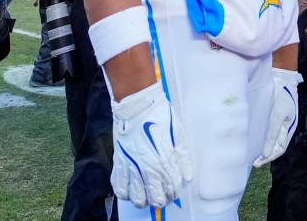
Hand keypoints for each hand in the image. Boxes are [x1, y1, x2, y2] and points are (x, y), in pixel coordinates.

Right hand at [110, 83, 192, 207]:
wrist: (137, 106)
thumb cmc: (159, 116)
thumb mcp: (178, 135)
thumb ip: (183, 158)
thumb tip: (187, 174)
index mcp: (165, 160)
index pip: (172, 188)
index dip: (175, 192)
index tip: (175, 189)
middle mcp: (147, 168)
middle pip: (154, 198)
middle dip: (161, 199)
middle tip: (162, 194)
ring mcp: (132, 167)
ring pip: (136, 198)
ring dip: (143, 200)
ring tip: (147, 195)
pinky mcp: (119, 163)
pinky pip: (119, 187)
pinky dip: (124, 193)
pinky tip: (131, 190)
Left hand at [253, 68, 300, 166]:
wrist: (280, 74)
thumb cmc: (283, 93)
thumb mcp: (279, 113)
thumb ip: (272, 133)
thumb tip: (265, 153)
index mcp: (288, 127)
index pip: (279, 148)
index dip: (268, 157)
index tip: (257, 163)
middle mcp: (282, 126)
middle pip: (273, 145)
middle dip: (263, 153)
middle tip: (251, 159)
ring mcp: (276, 120)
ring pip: (268, 138)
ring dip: (259, 145)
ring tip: (248, 150)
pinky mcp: (270, 114)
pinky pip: (264, 129)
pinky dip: (258, 135)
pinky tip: (249, 136)